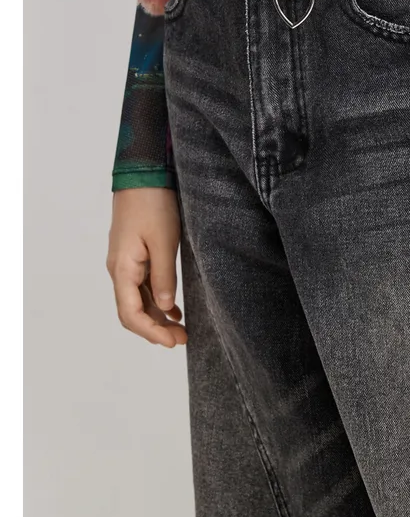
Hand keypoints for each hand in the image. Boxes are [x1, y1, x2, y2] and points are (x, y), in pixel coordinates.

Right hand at [107, 188, 186, 347]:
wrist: (142, 174)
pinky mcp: (134, 255)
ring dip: (157, 317)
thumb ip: (163, 277)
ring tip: (181, 329)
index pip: (130, 314)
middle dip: (155, 330)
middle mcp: (119, 269)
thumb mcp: (164, 241)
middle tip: (183, 340)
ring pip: (137, 300)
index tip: (174, 343)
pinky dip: (156, 300)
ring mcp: (125, 263)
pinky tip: (173, 308)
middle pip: (132, 311)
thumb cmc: (153, 204)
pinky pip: (142, 286)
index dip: (151, 332)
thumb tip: (163, 308)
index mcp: (122, 269)